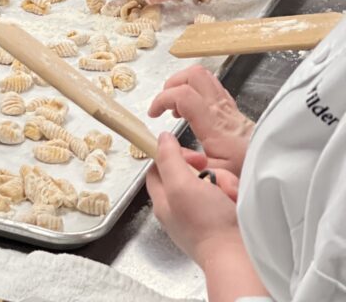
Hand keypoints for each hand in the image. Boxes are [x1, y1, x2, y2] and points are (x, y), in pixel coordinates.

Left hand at [147, 132, 245, 268]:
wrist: (239, 258)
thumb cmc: (207, 224)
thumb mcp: (181, 184)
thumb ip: (169, 159)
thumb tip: (162, 139)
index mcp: (164, 202)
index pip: (158, 168)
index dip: (172, 156)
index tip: (189, 156)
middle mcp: (181, 209)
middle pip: (189, 174)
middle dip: (207, 171)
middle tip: (212, 175)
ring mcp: (202, 216)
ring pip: (212, 183)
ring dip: (224, 183)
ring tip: (229, 195)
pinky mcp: (222, 221)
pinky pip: (226, 197)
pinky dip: (234, 196)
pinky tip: (237, 204)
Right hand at [149, 67, 253, 175]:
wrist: (275, 168)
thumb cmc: (246, 172)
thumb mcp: (214, 176)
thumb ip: (188, 162)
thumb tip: (168, 148)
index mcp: (214, 125)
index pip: (183, 95)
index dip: (162, 99)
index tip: (154, 114)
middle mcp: (221, 109)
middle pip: (193, 75)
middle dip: (171, 84)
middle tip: (164, 105)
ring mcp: (228, 106)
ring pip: (203, 76)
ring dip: (183, 84)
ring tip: (175, 106)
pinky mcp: (232, 108)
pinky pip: (211, 86)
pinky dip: (196, 90)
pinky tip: (192, 108)